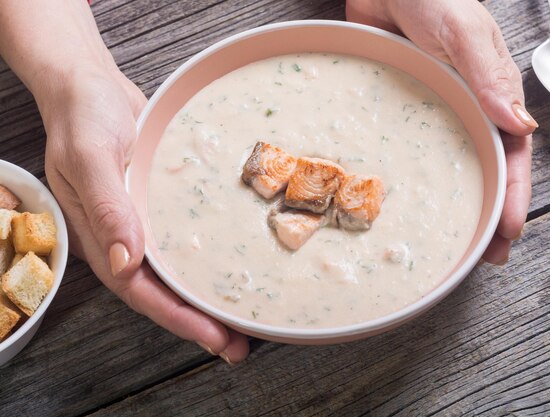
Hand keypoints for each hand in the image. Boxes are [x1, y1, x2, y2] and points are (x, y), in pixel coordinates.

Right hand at [35, 63, 248, 363]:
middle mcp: (123, 237)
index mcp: (101, 235)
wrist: (92, 86)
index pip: (140, 290)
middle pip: (162, 292)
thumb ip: (107, 206)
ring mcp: (142, 223)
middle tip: (239, 345)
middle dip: (198, 321)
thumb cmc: (84, 115)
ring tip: (243, 323)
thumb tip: (127, 260)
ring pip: (176, 273)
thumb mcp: (90, 156)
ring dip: (206, 299)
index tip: (212, 336)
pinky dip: (206, 263)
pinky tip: (233, 269)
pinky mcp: (160, 207)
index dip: (176, 317)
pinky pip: (184, 242)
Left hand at [347, 0, 536, 264]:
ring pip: (450, 168)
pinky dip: (410, 181)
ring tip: (450, 241)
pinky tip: (399, 203)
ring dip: (455, 204)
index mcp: (494, 95)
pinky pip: (411, 152)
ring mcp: (434, 115)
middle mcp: (467, 111)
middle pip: (484, 171)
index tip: (508, 233)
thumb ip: (488, 77)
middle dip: (488, 214)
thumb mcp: (464, 33)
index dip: (513, 197)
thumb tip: (521, 127)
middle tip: (484, 255)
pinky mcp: (402, 114)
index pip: (511, 156)